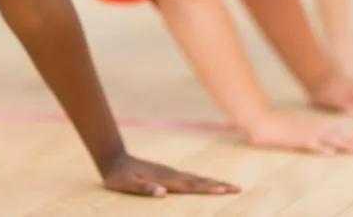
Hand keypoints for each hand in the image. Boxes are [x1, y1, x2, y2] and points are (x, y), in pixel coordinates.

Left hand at [101, 152, 239, 197]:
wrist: (114, 158)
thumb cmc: (119, 176)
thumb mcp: (127, 185)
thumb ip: (144, 189)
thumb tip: (163, 193)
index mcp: (165, 179)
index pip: (191, 185)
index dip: (208, 188)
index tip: (224, 190)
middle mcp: (171, 174)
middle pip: (199, 180)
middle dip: (219, 185)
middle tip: (238, 188)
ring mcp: (170, 172)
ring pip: (196, 178)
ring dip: (213, 182)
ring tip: (229, 186)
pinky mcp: (167, 173)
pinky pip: (189, 178)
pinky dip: (202, 181)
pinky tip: (206, 183)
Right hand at [241, 111, 352, 154]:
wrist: (258, 117)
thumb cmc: (272, 123)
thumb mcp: (291, 125)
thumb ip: (303, 129)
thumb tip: (314, 137)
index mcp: (310, 123)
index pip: (334, 129)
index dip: (347, 136)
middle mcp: (311, 126)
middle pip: (336, 134)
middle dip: (352, 141)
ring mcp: (304, 131)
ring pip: (329, 138)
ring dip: (345, 144)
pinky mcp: (295, 138)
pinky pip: (311, 143)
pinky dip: (321, 147)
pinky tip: (330, 153)